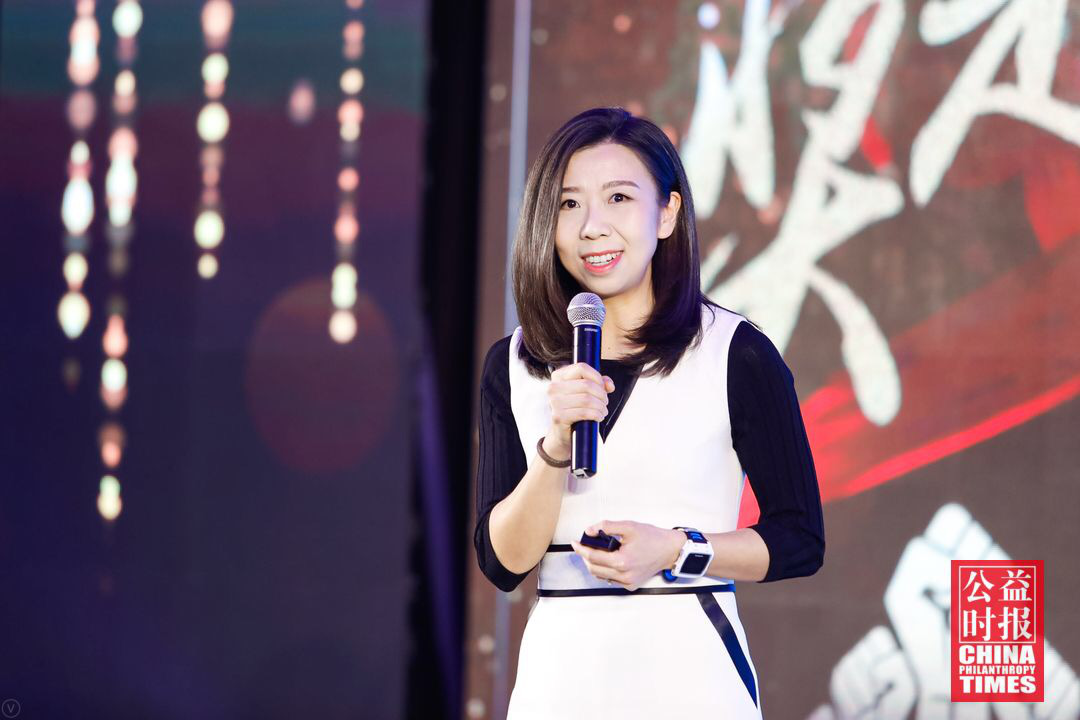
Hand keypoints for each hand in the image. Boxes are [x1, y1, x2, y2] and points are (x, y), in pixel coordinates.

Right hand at [544, 362, 614, 457]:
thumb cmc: (575, 409)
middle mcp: (553, 387)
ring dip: (601, 406)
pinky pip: (585, 412)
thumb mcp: (587, 392)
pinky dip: (596, 415)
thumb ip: (599, 384)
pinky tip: (598, 417)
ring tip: (603, 411)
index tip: (603, 387)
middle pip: (587, 384)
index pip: (581, 367)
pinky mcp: (558, 417)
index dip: (597, 377)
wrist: (562, 433)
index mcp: (558, 376)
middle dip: (602, 394)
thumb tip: (610, 385)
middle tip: (605, 402)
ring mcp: (554, 402)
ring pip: (587, 399)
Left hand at [570, 520, 685, 590]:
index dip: (581, 549)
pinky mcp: (631, 585)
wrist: (669, 550)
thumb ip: (607, 527)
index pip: (593, 557)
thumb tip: (590, 531)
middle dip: (585, 557)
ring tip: (596, 552)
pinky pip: (611, 579)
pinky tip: (608, 560)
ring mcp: (628, 582)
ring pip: (601, 576)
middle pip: (594, 569)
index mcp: (622, 561)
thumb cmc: (652, 538)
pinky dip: (605, 570)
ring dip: (594, 564)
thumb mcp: (628, 526)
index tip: (575, 543)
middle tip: (584, 546)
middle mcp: (624, 575)